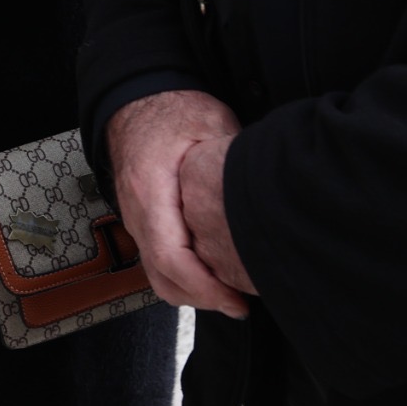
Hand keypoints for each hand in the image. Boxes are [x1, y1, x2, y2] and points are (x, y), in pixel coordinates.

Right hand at [107, 89, 249, 317]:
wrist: (137, 100)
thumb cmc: (172, 110)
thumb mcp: (210, 126)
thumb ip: (232, 162)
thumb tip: (271, 190)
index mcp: (150, 190)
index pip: (170, 257)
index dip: (205, 288)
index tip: (235, 300)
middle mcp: (137, 212)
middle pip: (161, 277)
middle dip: (202, 300)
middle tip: (239, 305)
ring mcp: (135, 219)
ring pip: (156, 275)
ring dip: (192, 293)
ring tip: (230, 296)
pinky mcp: (143, 222)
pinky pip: (156, 261)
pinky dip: (183, 277)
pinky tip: (212, 274)